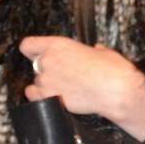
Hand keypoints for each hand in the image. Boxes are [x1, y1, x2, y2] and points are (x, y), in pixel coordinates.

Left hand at [20, 35, 144, 141]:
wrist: (115, 91)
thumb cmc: (112, 70)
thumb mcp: (102, 51)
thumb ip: (91, 50)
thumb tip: (95, 50)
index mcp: (58, 44)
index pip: (28, 45)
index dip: (32, 51)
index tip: (36, 55)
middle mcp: (47, 60)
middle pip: (35, 65)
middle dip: (46, 70)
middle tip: (62, 76)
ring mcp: (45, 80)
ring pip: (37, 82)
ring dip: (47, 85)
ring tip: (65, 90)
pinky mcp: (47, 98)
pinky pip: (34, 97)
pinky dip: (42, 98)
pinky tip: (54, 98)